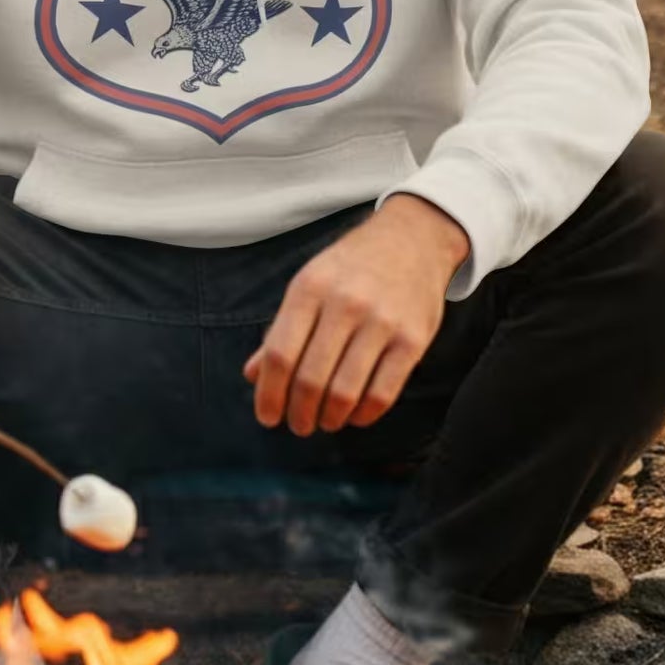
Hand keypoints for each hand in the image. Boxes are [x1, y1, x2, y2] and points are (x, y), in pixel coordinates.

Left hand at [244, 196, 470, 436]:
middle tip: (298, 425)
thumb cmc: (352, 266)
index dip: (269, 394)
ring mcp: (381, 321)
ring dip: (329, 419)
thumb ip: (281, 329)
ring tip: (325, 421)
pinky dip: (363, 415)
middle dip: (299, 413)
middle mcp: (344, 303)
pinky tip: (355, 415)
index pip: (280, 354)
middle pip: (310, 378)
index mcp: (310, 287)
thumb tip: (252, 374)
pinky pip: (382, 393)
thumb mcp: (310, 283)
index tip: (267, 417)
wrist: (413, 238)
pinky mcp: (412, 339)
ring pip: (345, 391)